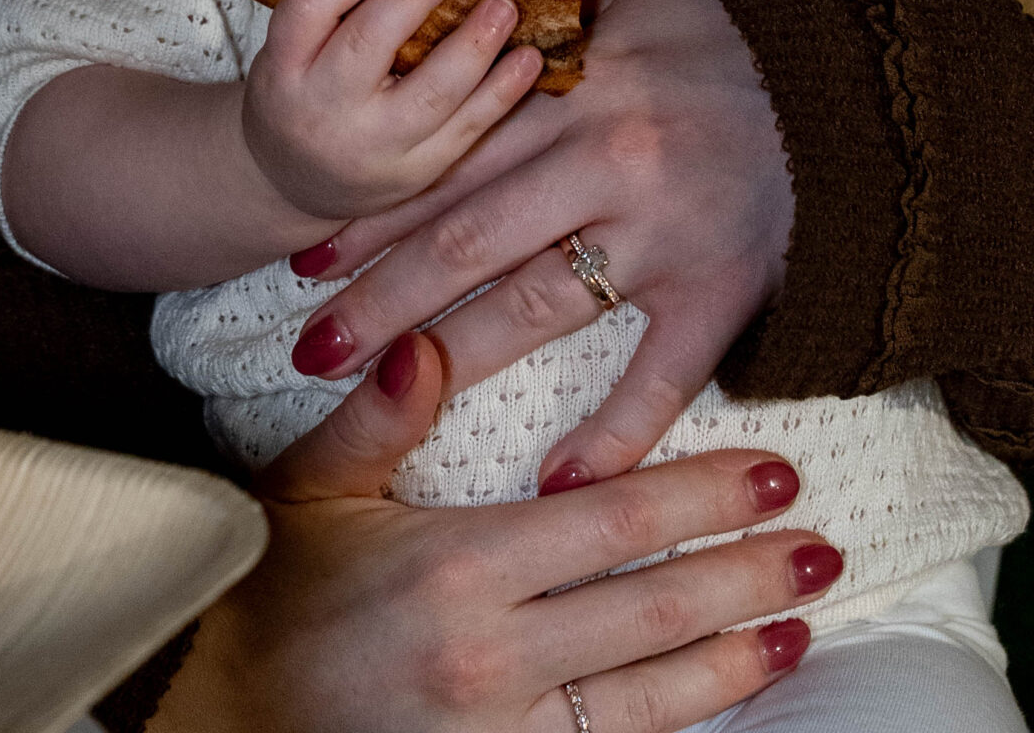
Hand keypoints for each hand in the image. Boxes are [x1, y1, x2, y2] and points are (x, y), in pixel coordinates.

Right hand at [151, 331, 837, 730]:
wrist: (215, 712)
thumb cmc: (269, 588)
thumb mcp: (310, 487)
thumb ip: (375, 415)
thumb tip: (422, 340)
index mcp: (457, 567)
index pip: (611, 523)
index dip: (700, 494)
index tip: (771, 468)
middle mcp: (493, 657)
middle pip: (652, 609)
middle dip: (744, 571)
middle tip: (818, 539)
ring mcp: (501, 732)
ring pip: (650, 695)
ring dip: (735, 657)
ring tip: (799, 621)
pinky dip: (677, 720)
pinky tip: (725, 692)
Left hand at [283, 0, 793, 478]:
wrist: (860, 77)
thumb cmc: (738, 32)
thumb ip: (558, 16)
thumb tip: (483, 7)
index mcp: (576, 90)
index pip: (447, 156)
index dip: (372, 208)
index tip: (305, 249)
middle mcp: (606, 160)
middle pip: (465, 236)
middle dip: (377, 293)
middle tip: (304, 341)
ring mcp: (664, 233)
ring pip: (534, 302)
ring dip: (445, 352)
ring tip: (364, 389)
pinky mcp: (724, 288)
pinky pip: (661, 374)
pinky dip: (611, 436)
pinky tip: (551, 485)